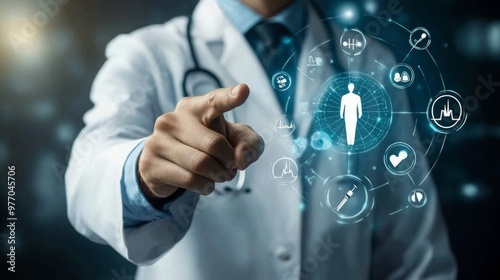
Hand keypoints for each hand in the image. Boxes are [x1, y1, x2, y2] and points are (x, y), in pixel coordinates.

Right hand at [138, 84, 264, 200]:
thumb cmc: (209, 147)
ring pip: (201, 164)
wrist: (170, 167)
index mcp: (196, 107)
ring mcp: (158, 140)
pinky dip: (205, 186)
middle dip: (228, 161)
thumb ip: (249, 145)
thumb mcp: (235, 142)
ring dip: (217, 176)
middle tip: (230, 167)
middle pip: (214, 144)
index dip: (230, 97)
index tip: (244, 91)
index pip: (215, 101)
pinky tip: (205, 184)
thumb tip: (240, 160)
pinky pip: (189, 179)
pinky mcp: (151, 163)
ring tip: (218, 176)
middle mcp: (173, 119)